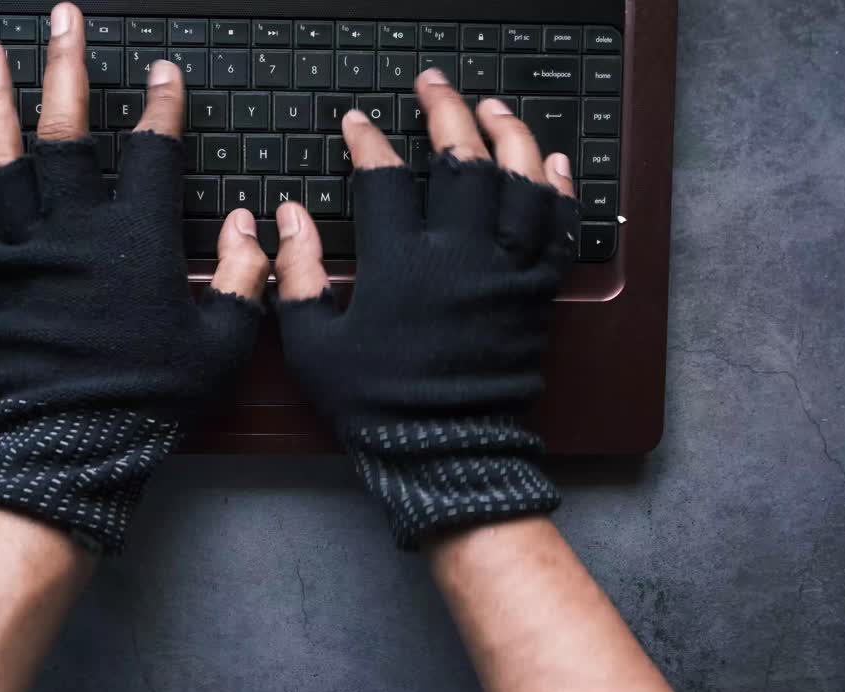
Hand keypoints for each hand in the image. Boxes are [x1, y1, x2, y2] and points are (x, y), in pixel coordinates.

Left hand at [0, 3, 267, 553]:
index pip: (154, 154)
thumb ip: (244, 277)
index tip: (164, 74)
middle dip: (67, 68)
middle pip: (67, 131)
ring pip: (8, 157)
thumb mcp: (221, 342)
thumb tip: (256, 224)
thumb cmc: (152, 395)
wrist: (77, 441)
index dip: (163, 107)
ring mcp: (30, 248)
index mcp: (138, 242)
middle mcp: (78, 230)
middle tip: (63, 18)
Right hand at [273, 68, 578, 548]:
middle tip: (433, 84)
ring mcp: (506, 271)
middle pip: (461, 159)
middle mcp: (461, 256)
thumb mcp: (314, 344)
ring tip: (493, 106)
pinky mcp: (537, 292)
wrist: (447, 454)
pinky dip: (558, 188)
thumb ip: (297, 274)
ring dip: (508, 134)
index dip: (367, 141)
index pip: (383, 179)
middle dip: (444, 110)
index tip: (357, 122)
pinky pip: (558, 228)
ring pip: (520, 181)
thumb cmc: (377, 404)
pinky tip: (551, 161)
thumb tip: (286, 217)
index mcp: (401, 265)